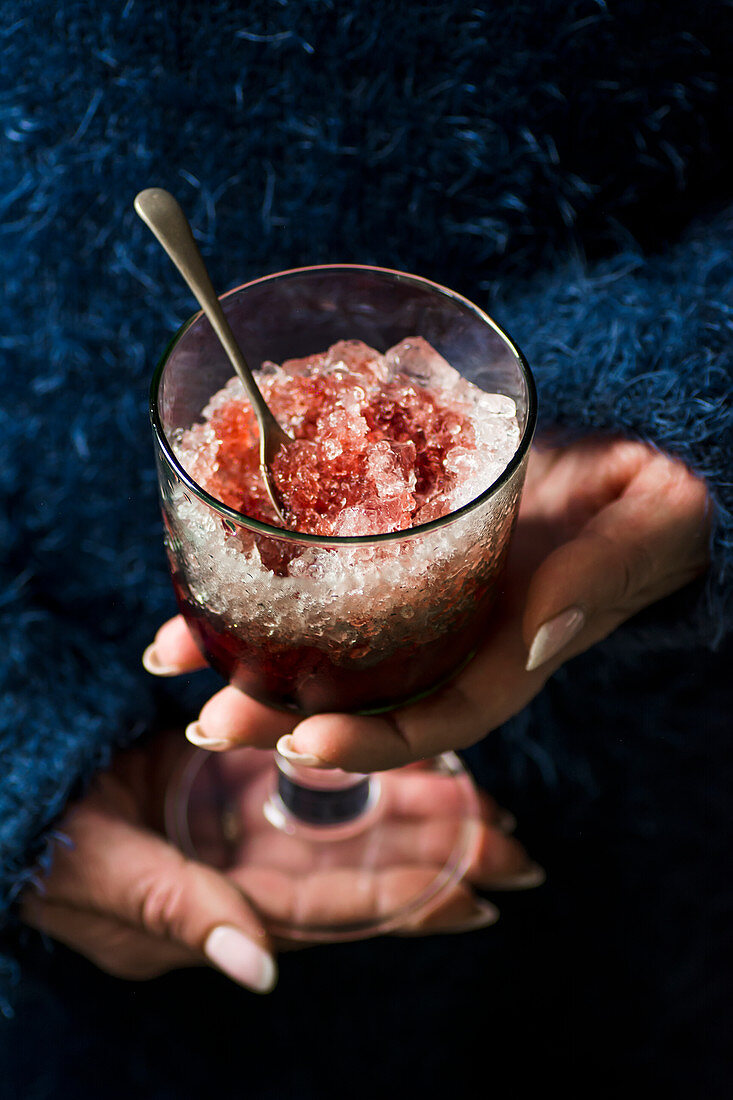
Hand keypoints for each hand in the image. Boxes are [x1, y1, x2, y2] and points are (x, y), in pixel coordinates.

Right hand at [21, 734, 540, 988]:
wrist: (26, 786)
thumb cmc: (54, 848)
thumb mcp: (111, 880)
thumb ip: (183, 915)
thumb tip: (257, 973)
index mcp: (231, 905)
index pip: (339, 909)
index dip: (408, 903)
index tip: (479, 898)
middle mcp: (255, 867)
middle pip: (363, 868)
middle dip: (438, 859)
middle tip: (518, 849)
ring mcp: (251, 821)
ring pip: (352, 823)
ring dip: (418, 816)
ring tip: (491, 808)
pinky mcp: (241, 778)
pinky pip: (318, 780)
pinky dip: (369, 776)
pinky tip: (419, 761)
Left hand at [144, 438, 709, 771]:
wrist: (631, 458)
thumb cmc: (648, 503)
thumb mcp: (638, 532)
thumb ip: (595, 583)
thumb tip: (538, 635)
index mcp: (504, 654)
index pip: (434, 718)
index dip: (370, 742)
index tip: (302, 745)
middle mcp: (451, 637)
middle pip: (359, 696)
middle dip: (280, 716)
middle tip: (208, 720)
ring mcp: (420, 595)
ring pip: (327, 644)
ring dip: (249, 656)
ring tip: (173, 657)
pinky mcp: (398, 545)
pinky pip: (325, 576)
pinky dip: (265, 581)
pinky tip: (204, 577)